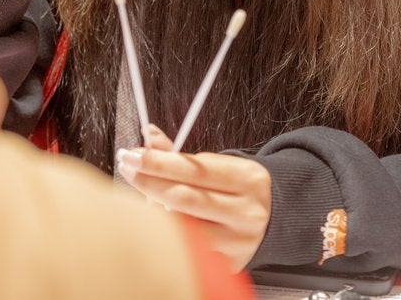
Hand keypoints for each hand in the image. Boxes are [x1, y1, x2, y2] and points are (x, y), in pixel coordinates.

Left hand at [116, 125, 271, 271]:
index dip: (160, 162)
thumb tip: (148, 135)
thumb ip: (182, 155)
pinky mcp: (228, 264)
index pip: (196, 170)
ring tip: (138, 194)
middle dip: (149, 181)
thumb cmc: (239, 188)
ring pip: (183, 226)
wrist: (275, 219)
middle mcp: (246, 212)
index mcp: (248, 179)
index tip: (133, 154)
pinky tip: (155, 221)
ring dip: (154, 210)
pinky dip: (168, 232)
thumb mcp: (221, 165)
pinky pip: (188, 247)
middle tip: (125, 166)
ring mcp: (237, 242)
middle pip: (185, 198)